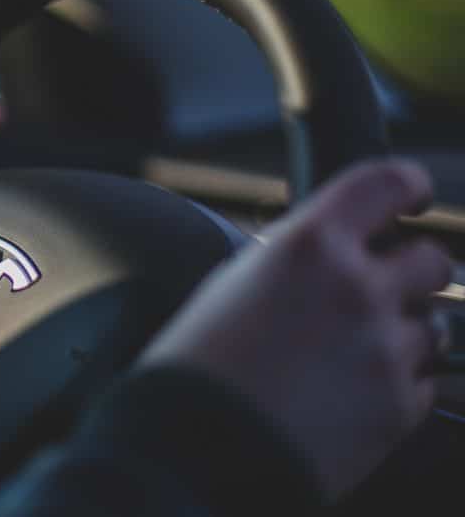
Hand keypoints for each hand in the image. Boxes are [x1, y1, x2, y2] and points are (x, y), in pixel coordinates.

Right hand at [138, 160, 451, 499]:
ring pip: (434, 324)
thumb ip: (292, 258)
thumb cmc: (197, 364)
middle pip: (431, 259)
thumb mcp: (233, 283)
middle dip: (409, 270)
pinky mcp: (399, 408)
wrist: (198, 447)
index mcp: (310, 245)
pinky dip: (398, 381)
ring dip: (404, 329)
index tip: (411, 197)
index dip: (408, 186)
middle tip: (377, 288)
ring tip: (354, 351)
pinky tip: (350, 391)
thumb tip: (325, 251)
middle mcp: (358, 288)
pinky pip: (425, 381)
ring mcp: (385, 350)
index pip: (388, 184)